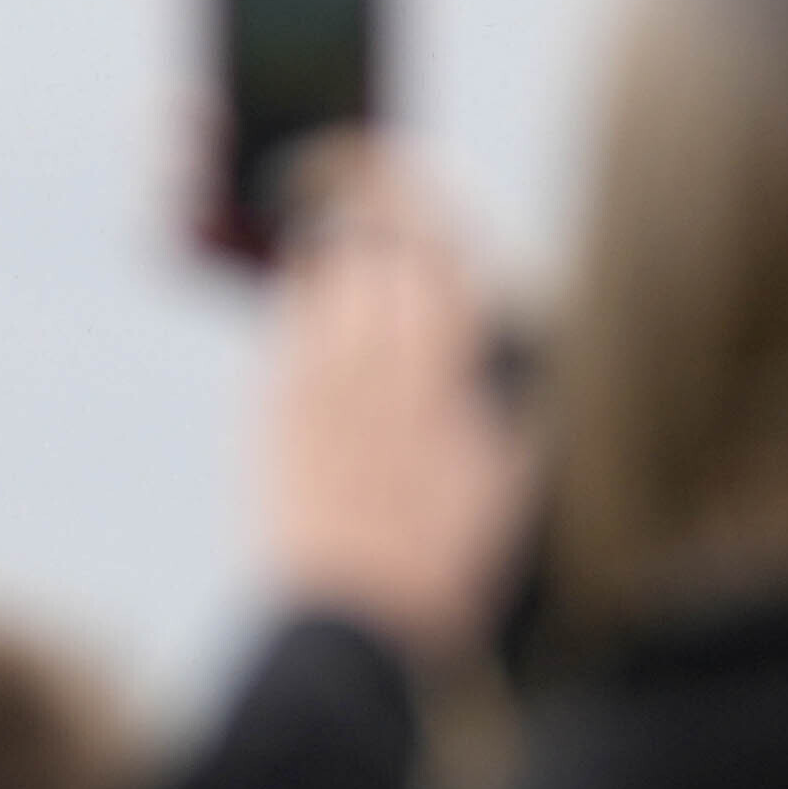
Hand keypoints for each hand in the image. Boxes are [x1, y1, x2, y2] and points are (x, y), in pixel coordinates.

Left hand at [258, 144, 533, 664]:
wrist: (352, 627)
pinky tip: (316, 328)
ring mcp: (316, 384)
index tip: (402, 161)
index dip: (416, 192)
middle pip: (368, 246)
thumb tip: (519, 349)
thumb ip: (513, 405)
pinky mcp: (268, 411)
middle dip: (363, 204)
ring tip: (333, 245)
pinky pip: (285, 334)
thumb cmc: (442, 562)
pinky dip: (302, 317)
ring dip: (331, 256)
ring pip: (318, 280)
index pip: (436, 248)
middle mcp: (378, 365)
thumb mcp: (506, 483)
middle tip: (352, 175)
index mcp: (447, 374)